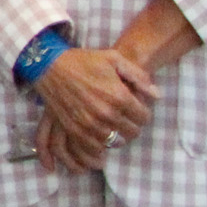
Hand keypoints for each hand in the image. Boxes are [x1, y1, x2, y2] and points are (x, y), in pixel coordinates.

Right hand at [32, 47, 158, 165]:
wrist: (49, 66)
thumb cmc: (83, 61)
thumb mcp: (115, 59)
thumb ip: (139, 77)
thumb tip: (156, 95)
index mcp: (119, 96)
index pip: (144, 117)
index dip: (143, 113)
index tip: (137, 109)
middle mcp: (106, 114)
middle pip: (132, 132)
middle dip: (133, 126)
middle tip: (126, 118)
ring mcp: (90, 124)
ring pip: (115, 142)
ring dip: (117, 136)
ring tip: (113, 127)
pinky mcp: (74, 130)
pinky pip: (95, 147)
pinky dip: (100, 144)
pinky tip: (100, 134)